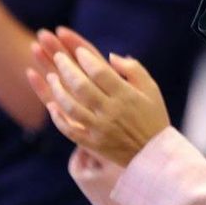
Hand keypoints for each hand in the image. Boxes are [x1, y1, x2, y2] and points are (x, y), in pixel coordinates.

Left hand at [26, 28, 169, 166]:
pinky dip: (58, 118)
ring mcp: (100, 130)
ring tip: (51, 76)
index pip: (100, 72)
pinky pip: (70, 131)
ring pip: (71, 107)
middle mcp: (111, 112)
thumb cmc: (153, 116)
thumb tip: (111, 56)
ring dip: (58, 90)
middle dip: (66, 68)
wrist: (154, 154)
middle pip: (81, 86)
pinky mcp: (93, 144)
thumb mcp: (151, 88)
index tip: (77, 50)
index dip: (85, 58)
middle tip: (58, 56)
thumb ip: (133, 69)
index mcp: (126, 96)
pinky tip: (51, 105)